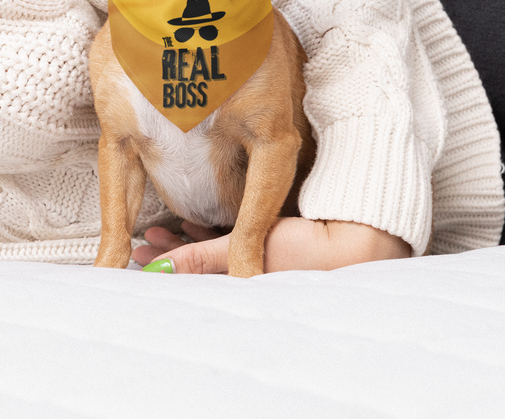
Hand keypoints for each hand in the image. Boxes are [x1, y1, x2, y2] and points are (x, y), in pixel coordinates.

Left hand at [133, 218, 410, 273]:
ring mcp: (262, 258)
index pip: (195, 277)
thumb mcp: (252, 249)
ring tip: (161, 229)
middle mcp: (252, 272)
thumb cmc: (311, 249)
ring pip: (215, 250)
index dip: (165, 265)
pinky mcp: (274, 241)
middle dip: (171, 252)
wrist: (364, 237)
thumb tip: (160, 271)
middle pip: (201, 263)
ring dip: (188, 241)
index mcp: (245, 282)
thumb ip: (205, 258)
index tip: (140, 254)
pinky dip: (213, 232)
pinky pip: (236, 239)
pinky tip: (196, 221)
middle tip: (144, 241)